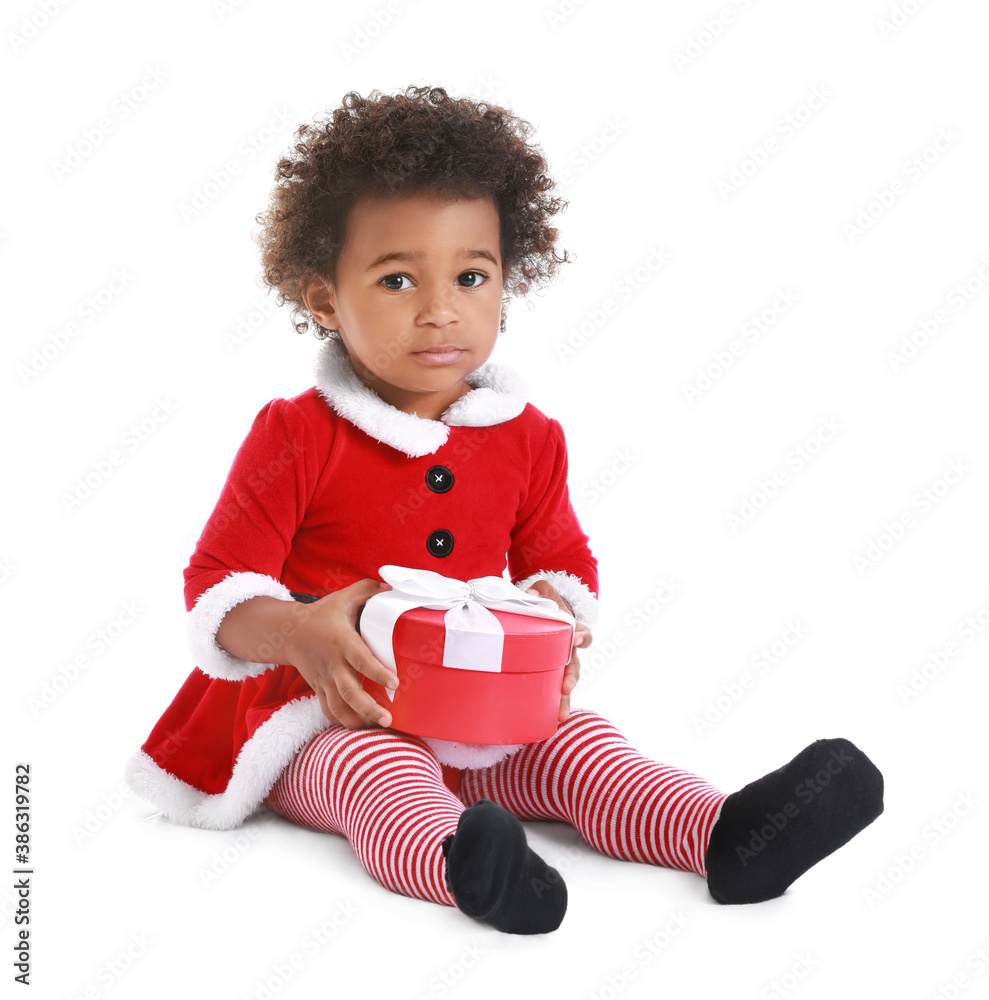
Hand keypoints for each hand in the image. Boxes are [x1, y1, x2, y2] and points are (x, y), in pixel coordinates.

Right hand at [285, 578, 396, 729]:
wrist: (288, 632)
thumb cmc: (321, 615)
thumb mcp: (342, 598)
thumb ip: (367, 590)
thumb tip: (390, 586)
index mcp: (342, 641)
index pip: (361, 659)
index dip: (377, 672)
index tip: (395, 684)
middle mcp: (332, 664)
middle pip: (349, 692)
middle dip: (368, 708)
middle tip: (388, 718)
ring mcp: (324, 680)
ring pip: (338, 707)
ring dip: (357, 720)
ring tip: (378, 727)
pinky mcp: (318, 689)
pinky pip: (329, 711)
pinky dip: (342, 722)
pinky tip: (360, 728)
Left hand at [524, 581, 592, 723]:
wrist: (544, 610)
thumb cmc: (546, 602)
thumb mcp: (544, 591)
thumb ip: (542, 590)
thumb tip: (531, 595)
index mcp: (571, 628)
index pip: (582, 633)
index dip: (581, 636)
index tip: (576, 639)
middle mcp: (569, 649)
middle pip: (575, 665)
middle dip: (572, 677)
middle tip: (566, 688)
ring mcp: (560, 663)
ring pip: (565, 683)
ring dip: (564, 700)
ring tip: (559, 717)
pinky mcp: (548, 673)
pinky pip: (551, 691)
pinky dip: (550, 705)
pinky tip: (546, 722)